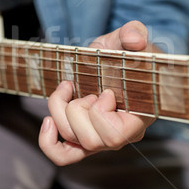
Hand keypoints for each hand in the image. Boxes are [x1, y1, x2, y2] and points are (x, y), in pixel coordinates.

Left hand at [39, 21, 155, 165]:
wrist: (117, 58)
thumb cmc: (127, 52)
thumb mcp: (129, 37)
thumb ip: (133, 33)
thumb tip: (135, 39)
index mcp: (139, 117)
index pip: (114, 135)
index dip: (101, 113)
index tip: (107, 90)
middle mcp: (122, 135)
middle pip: (89, 140)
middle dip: (79, 109)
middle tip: (90, 90)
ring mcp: (101, 139)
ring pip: (72, 140)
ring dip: (61, 110)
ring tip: (71, 88)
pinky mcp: (83, 138)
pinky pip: (63, 155)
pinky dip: (49, 142)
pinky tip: (48, 121)